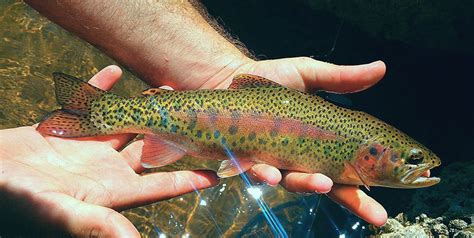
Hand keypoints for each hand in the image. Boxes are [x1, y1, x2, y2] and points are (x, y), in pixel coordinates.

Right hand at [0, 66, 217, 236]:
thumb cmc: (15, 201)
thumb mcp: (58, 212)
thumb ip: (96, 223)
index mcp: (111, 190)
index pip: (161, 185)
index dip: (189, 178)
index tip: (217, 171)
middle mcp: (105, 169)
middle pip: (150, 150)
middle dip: (173, 134)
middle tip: (197, 115)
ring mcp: (86, 149)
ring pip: (124, 124)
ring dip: (144, 107)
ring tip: (167, 90)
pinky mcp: (65, 131)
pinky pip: (87, 105)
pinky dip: (98, 89)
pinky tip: (112, 73)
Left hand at [204, 57, 387, 225]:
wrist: (230, 76)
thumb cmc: (273, 79)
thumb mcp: (309, 74)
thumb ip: (341, 79)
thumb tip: (381, 68)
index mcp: (320, 144)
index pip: (348, 172)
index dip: (368, 189)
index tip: (391, 204)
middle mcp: (299, 159)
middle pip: (329, 187)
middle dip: (353, 202)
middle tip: (377, 215)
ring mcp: (273, 161)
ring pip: (293, 182)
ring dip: (307, 184)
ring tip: (321, 182)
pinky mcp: (247, 159)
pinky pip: (255, 173)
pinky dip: (263, 174)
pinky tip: (269, 171)